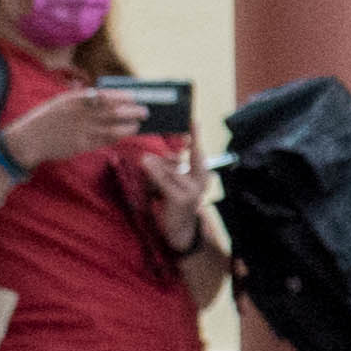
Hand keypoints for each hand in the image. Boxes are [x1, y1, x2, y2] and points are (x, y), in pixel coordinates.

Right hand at [0, 79, 149, 169]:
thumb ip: (84, 98)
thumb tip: (109, 97)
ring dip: (130, 126)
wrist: (28, 139)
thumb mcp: (62, 101)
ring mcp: (82, 130)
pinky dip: (118, 136)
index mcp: (76, 98)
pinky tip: (125, 134)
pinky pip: (106, 140)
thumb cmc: (48, 118)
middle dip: (134, 111)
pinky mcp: (82, 145)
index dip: (124, 96)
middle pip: (116, 111)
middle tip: (145, 111)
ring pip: (114, 127)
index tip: (135, 96)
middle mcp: (82, 113)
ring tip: (137, 125)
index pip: (107, 95)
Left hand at [136, 140, 216, 256]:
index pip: (198, 152)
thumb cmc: (175, 204)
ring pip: (167, 170)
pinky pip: (163, 180)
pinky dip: (153, 175)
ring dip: (154, 172)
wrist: (180, 232)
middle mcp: (202, 181)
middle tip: (150, 161)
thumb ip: (168, 168)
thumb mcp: (174, 183)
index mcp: (203, 174)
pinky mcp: (180, 199)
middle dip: (161, 161)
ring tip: (149, 179)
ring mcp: (192, 190)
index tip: (193, 118)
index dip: (196, 135)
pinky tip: (147, 171)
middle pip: (178, 159)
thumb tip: (151, 157)